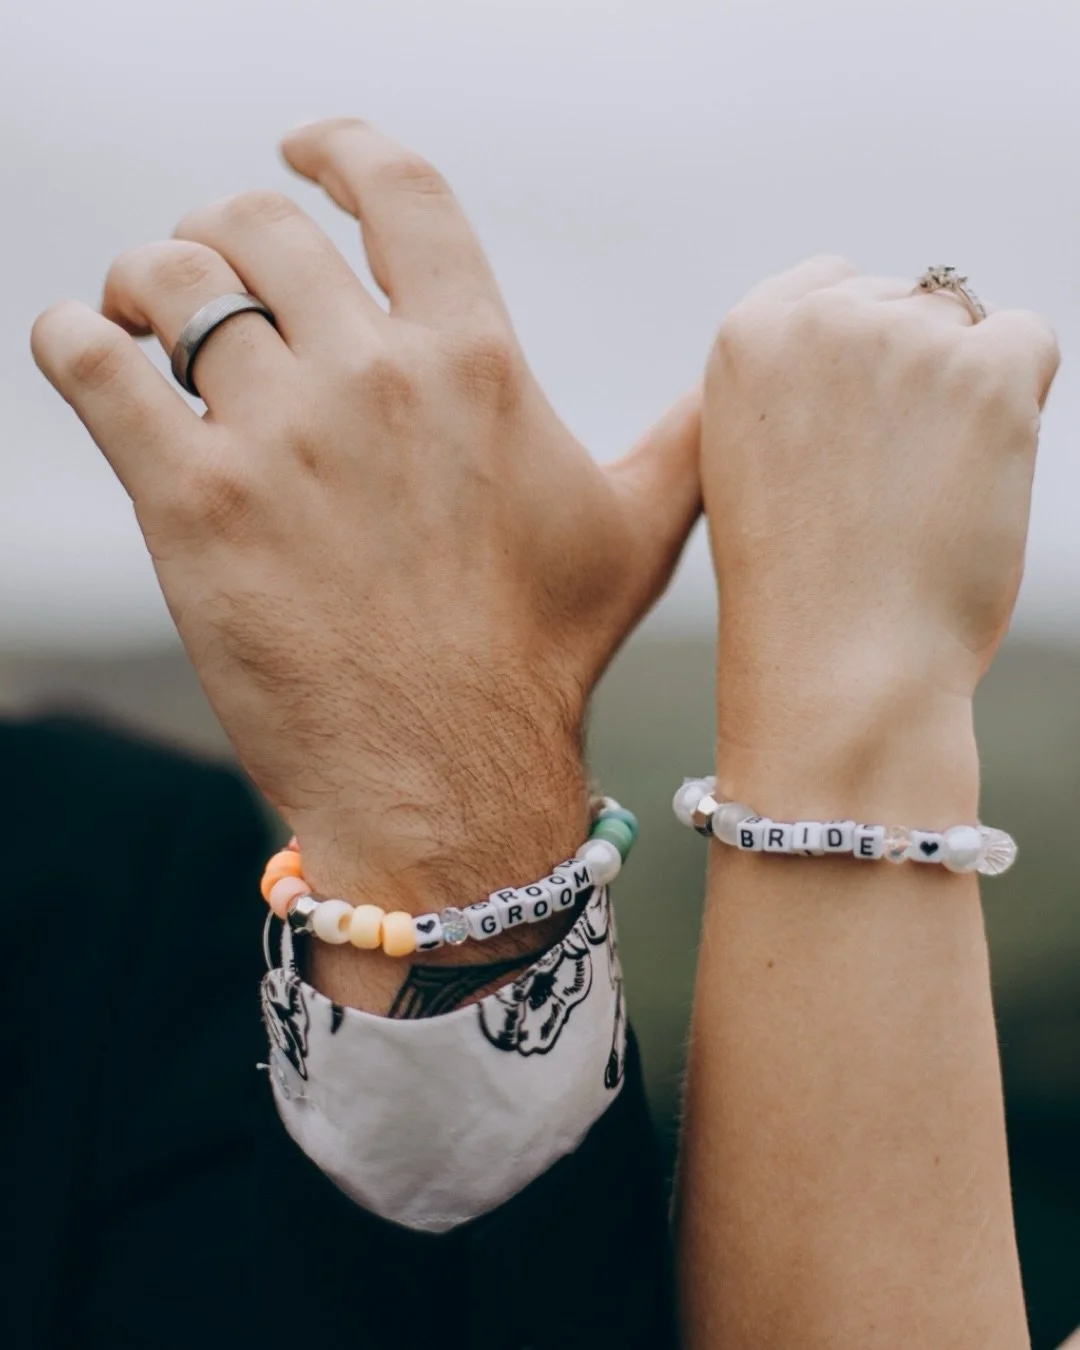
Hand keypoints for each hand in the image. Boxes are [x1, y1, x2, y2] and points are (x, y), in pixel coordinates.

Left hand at [31, 119, 699, 919]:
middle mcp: (376, 377)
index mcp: (478, 361)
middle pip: (259, 223)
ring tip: (146, 315)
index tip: (304, 152)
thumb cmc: (542, 656)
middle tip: (215, 274)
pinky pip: (91, 362)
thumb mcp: (642, 529)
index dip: (338, 147)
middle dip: (226, 229)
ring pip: (170, 278)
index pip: (398, 190)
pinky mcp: (189, 503)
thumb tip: (751, 373)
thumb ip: (690, 430)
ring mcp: (278, 436)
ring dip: (146, 277)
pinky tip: (88, 349)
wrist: (449, 775)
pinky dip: (73, 336)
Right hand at [701, 256, 1057, 814]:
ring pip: (966, 328)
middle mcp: (820, 320)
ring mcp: (904, 339)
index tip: (852, 428)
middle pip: (906, 305)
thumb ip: (801, 381)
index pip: (834, 283)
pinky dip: (1018, 402)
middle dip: (912, 376)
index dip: (858, 354)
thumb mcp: (756, 458)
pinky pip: (1027, 341)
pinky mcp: (985, 372)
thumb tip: (888, 337)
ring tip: (920, 491)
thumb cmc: (800, 583)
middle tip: (884, 482)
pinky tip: (972, 474)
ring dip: (962, 395)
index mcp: (746, 336)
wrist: (839, 664)